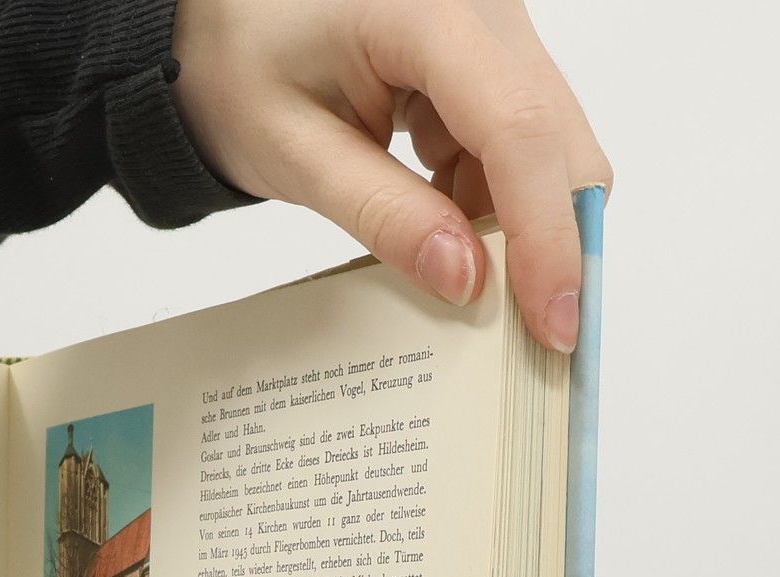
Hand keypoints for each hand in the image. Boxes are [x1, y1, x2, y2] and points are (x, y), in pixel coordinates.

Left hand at [171, 0, 609, 350]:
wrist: (223, 21)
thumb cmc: (240, 67)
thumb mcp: (294, 154)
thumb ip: (381, 214)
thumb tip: (467, 281)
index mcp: (430, 9)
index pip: (517, 132)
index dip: (546, 234)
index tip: (556, 320)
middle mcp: (484, 6)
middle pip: (555, 137)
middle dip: (553, 242)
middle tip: (540, 340)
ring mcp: (493, 29)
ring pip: (546, 146)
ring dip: (518, 227)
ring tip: (470, 291)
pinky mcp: (489, 58)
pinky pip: (516, 144)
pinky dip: (492, 205)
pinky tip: (448, 242)